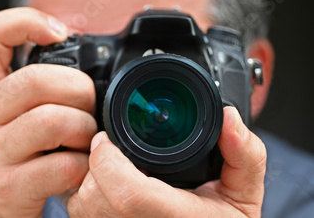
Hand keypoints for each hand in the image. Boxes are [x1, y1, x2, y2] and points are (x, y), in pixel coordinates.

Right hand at [0, 8, 96, 217]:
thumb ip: (27, 94)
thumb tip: (79, 67)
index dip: (27, 21)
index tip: (60, 33)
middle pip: (36, 79)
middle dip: (79, 90)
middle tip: (88, 108)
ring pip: (52, 120)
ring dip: (85, 130)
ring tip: (84, 142)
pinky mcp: (7, 190)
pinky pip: (61, 167)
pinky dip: (83, 168)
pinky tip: (79, 173)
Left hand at [68, 106, 266, 217]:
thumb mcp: (244, 194)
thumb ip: (244, 154)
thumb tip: (229, 118)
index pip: (128, 195)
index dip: (108, 160)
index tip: (105, 138)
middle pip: (95, 197)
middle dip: (95, 165)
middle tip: (107, 149)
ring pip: (82, 207)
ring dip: (89, 180)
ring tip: (110, 167)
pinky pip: (81, 214)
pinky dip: (87, 196)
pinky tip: (106, 186)